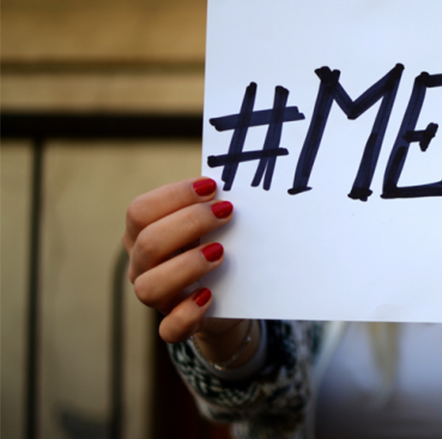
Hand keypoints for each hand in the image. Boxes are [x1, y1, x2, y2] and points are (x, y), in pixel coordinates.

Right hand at [122, 177, 238, 343]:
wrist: (230, 299)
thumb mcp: (210, 225)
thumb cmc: (215, 247)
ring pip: (148, 287)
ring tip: (220, 253)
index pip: (140, 210)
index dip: (174, 196)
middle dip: (189, 223)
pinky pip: (169, 329)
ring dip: (186, 266)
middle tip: (227, 212)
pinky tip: (208, 297)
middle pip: (147, 243)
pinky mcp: (175, 325)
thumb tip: (236, 177)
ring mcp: (157, 298)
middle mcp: (142, 266)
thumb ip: (212, 205)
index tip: (212, 187)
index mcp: (143, 234)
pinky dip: (187, 314)